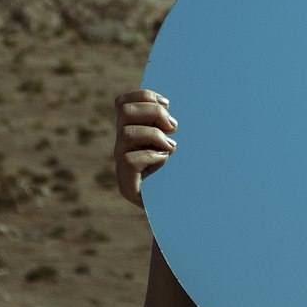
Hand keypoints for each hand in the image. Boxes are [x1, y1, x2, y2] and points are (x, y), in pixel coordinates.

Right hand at [114, 89, 178, 208]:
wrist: (184, 209)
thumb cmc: (186, 173)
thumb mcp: (178, 142)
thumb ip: (170, 124)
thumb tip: (172, 103)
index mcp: (133, 132)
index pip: (124, 102)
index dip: (145, 96)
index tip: (168, 105)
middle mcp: (123, 146)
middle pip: (123, 110)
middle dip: (153, 112)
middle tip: (173, 127)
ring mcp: (121, 164)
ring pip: (126, 133)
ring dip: (155, 135)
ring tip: (171, 147)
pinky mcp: (126, 183)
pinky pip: (130, 159)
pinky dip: (152, 156)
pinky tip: (166, 162)